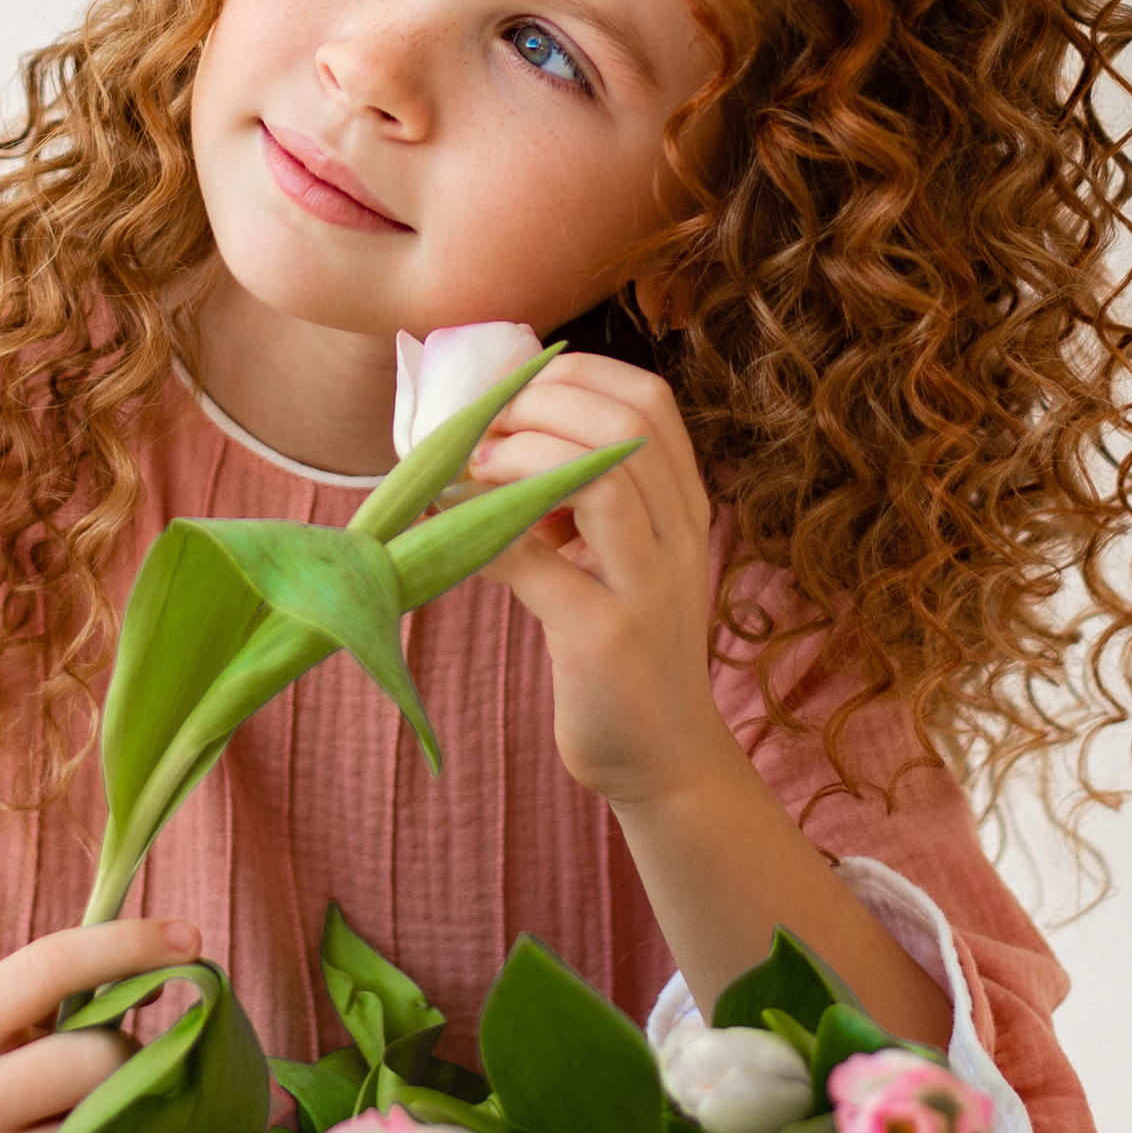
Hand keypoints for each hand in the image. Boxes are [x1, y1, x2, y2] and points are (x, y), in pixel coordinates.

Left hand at [463, 353, 726, 807]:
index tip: (514, 387)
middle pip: (625, 422)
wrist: (666, 758)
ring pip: (600, 477)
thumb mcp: (626, 559)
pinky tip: (446, 530)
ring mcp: (649, 586)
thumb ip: (586, 502)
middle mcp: (680, 535)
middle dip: (538, 403)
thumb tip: (490, 444)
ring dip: (520, 456)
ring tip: (471, 469)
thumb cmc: (629, 648)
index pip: (649, 397)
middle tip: (479, 426)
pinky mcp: (606, 636)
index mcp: (685, 505)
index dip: (574, 374)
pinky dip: (483, 535)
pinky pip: (537, 563)